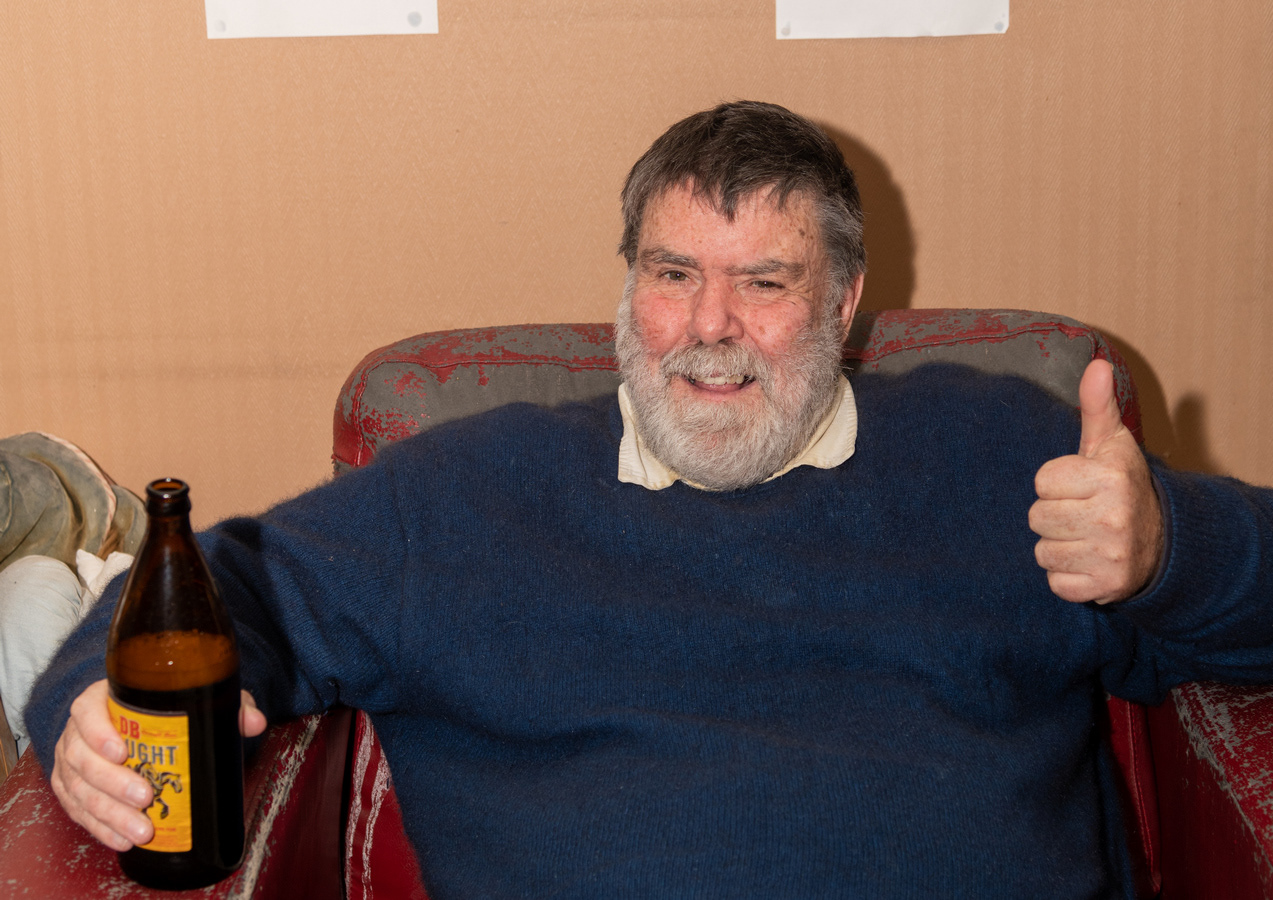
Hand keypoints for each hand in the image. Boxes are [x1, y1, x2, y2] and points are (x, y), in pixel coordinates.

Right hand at [50, 679, 265, 850]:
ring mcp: (71, 763)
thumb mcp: (193, 699)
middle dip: (113, 783)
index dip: (98, 732)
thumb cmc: (162, 709)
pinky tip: (123, 840)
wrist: (135, 725)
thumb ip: (225, 705)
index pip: (87, 711)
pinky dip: (101, 829)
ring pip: (80, 790)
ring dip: (109, 814)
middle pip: (83, 758)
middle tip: (144, 798)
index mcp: (101, 701)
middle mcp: (79, 732)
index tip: (121, 752)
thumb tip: (253, 722)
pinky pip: (79, 812)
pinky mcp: (71, 789)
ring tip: (140, 831)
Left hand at [1030, 359, 1164, 603]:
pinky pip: (1054, 583)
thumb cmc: (1122, 485)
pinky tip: (1087, 561)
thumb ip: (1097, 406)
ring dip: (1058, 546)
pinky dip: (1066, 576)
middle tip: (1081, 513)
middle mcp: (1113, 518)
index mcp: (1111, 479)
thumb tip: (1097, 364)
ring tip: (1084, 537)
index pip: (1042, 482)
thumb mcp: (1111, 444)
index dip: (1056, 483)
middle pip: (1037, 518)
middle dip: (1054, 515)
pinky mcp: (1106, 587)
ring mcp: (1111, 556)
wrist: (1162, 541)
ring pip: (1042, 552)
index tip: (1079, 485)